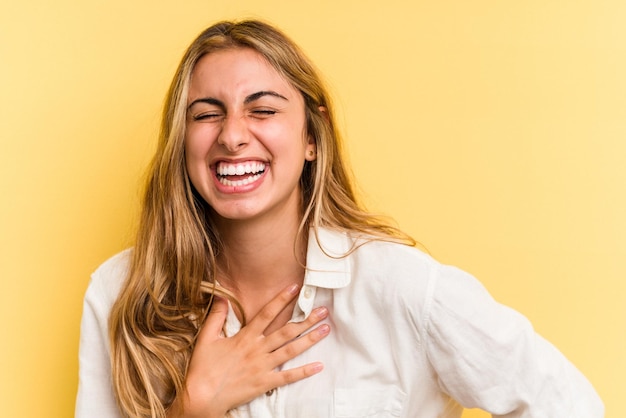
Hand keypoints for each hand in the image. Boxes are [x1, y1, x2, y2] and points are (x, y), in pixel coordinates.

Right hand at [168, 284, 329, 417]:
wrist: (201, 397)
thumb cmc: (203, 368)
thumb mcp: (206, 338)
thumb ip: (216, 316)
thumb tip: (221, 296)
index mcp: (245, 337)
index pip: (267, 313)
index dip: (281, 299)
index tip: (295, 288)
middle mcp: (257, 349)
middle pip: (287, 331)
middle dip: (307, 319)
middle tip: (324, 310)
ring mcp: (263, 367)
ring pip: (291, 350)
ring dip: (310, 339)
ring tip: (326, 330)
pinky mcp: (265, 383)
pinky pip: (288, 377)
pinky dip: (304, 372)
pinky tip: (319, 366)